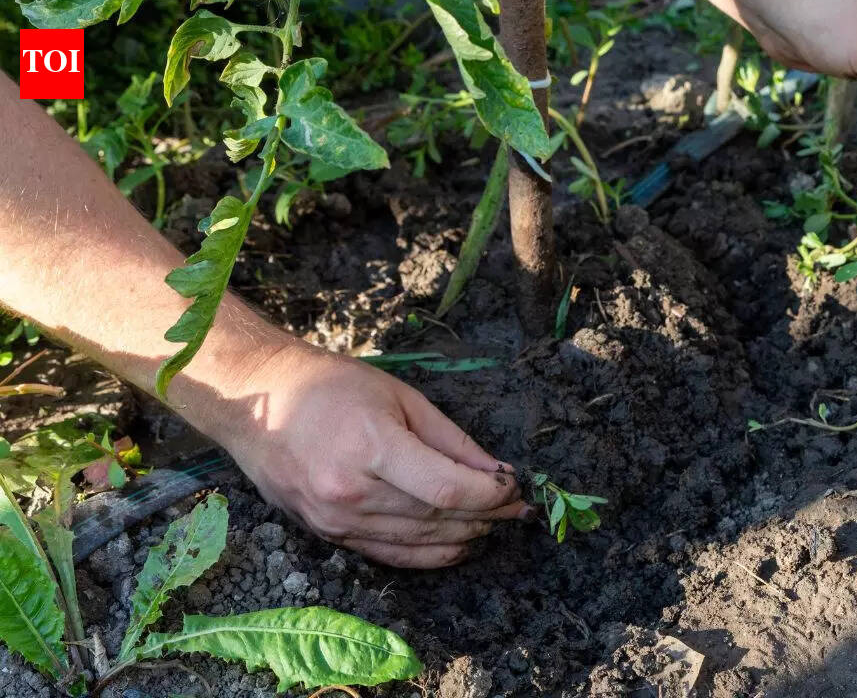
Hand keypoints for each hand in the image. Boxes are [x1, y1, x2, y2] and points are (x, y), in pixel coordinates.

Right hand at [196, 341, 527, 568]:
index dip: (490, 493)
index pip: (447, 487)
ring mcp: (336, 519)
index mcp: (370, 447)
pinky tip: (458, 544)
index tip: (514, 485)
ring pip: (418, 541)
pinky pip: (390, 554)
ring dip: (464, 535)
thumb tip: (496, 471)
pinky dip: (430, 554)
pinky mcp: (327, 534)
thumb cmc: (329, 387)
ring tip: (495, 523)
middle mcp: (351, 492)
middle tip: (516, 507)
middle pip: (437, 516)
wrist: (254, 403)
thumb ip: (451, 439)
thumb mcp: (399, 396)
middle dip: (486, 514)